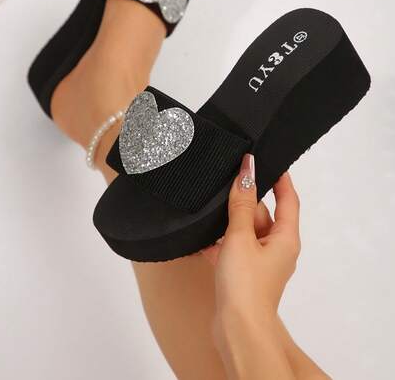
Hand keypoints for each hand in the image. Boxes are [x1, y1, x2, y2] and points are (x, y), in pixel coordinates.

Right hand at [201, 153, 300, 317]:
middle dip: (244, 202)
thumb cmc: (245, 283)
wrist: (237, 330)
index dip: (281, 178)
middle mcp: (278, 248)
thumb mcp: (240, 236)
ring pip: (245, 231)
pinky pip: (234, 249)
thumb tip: (248, 169)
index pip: (289, 199)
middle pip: (262, 214)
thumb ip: (242, 202)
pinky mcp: (245, 273)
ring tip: (209, 211)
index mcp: (286, 237)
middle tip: (225, 184)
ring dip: (228, 223)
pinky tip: (201, 240)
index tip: (269, 159)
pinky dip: (220, 243)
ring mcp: (261, 262)